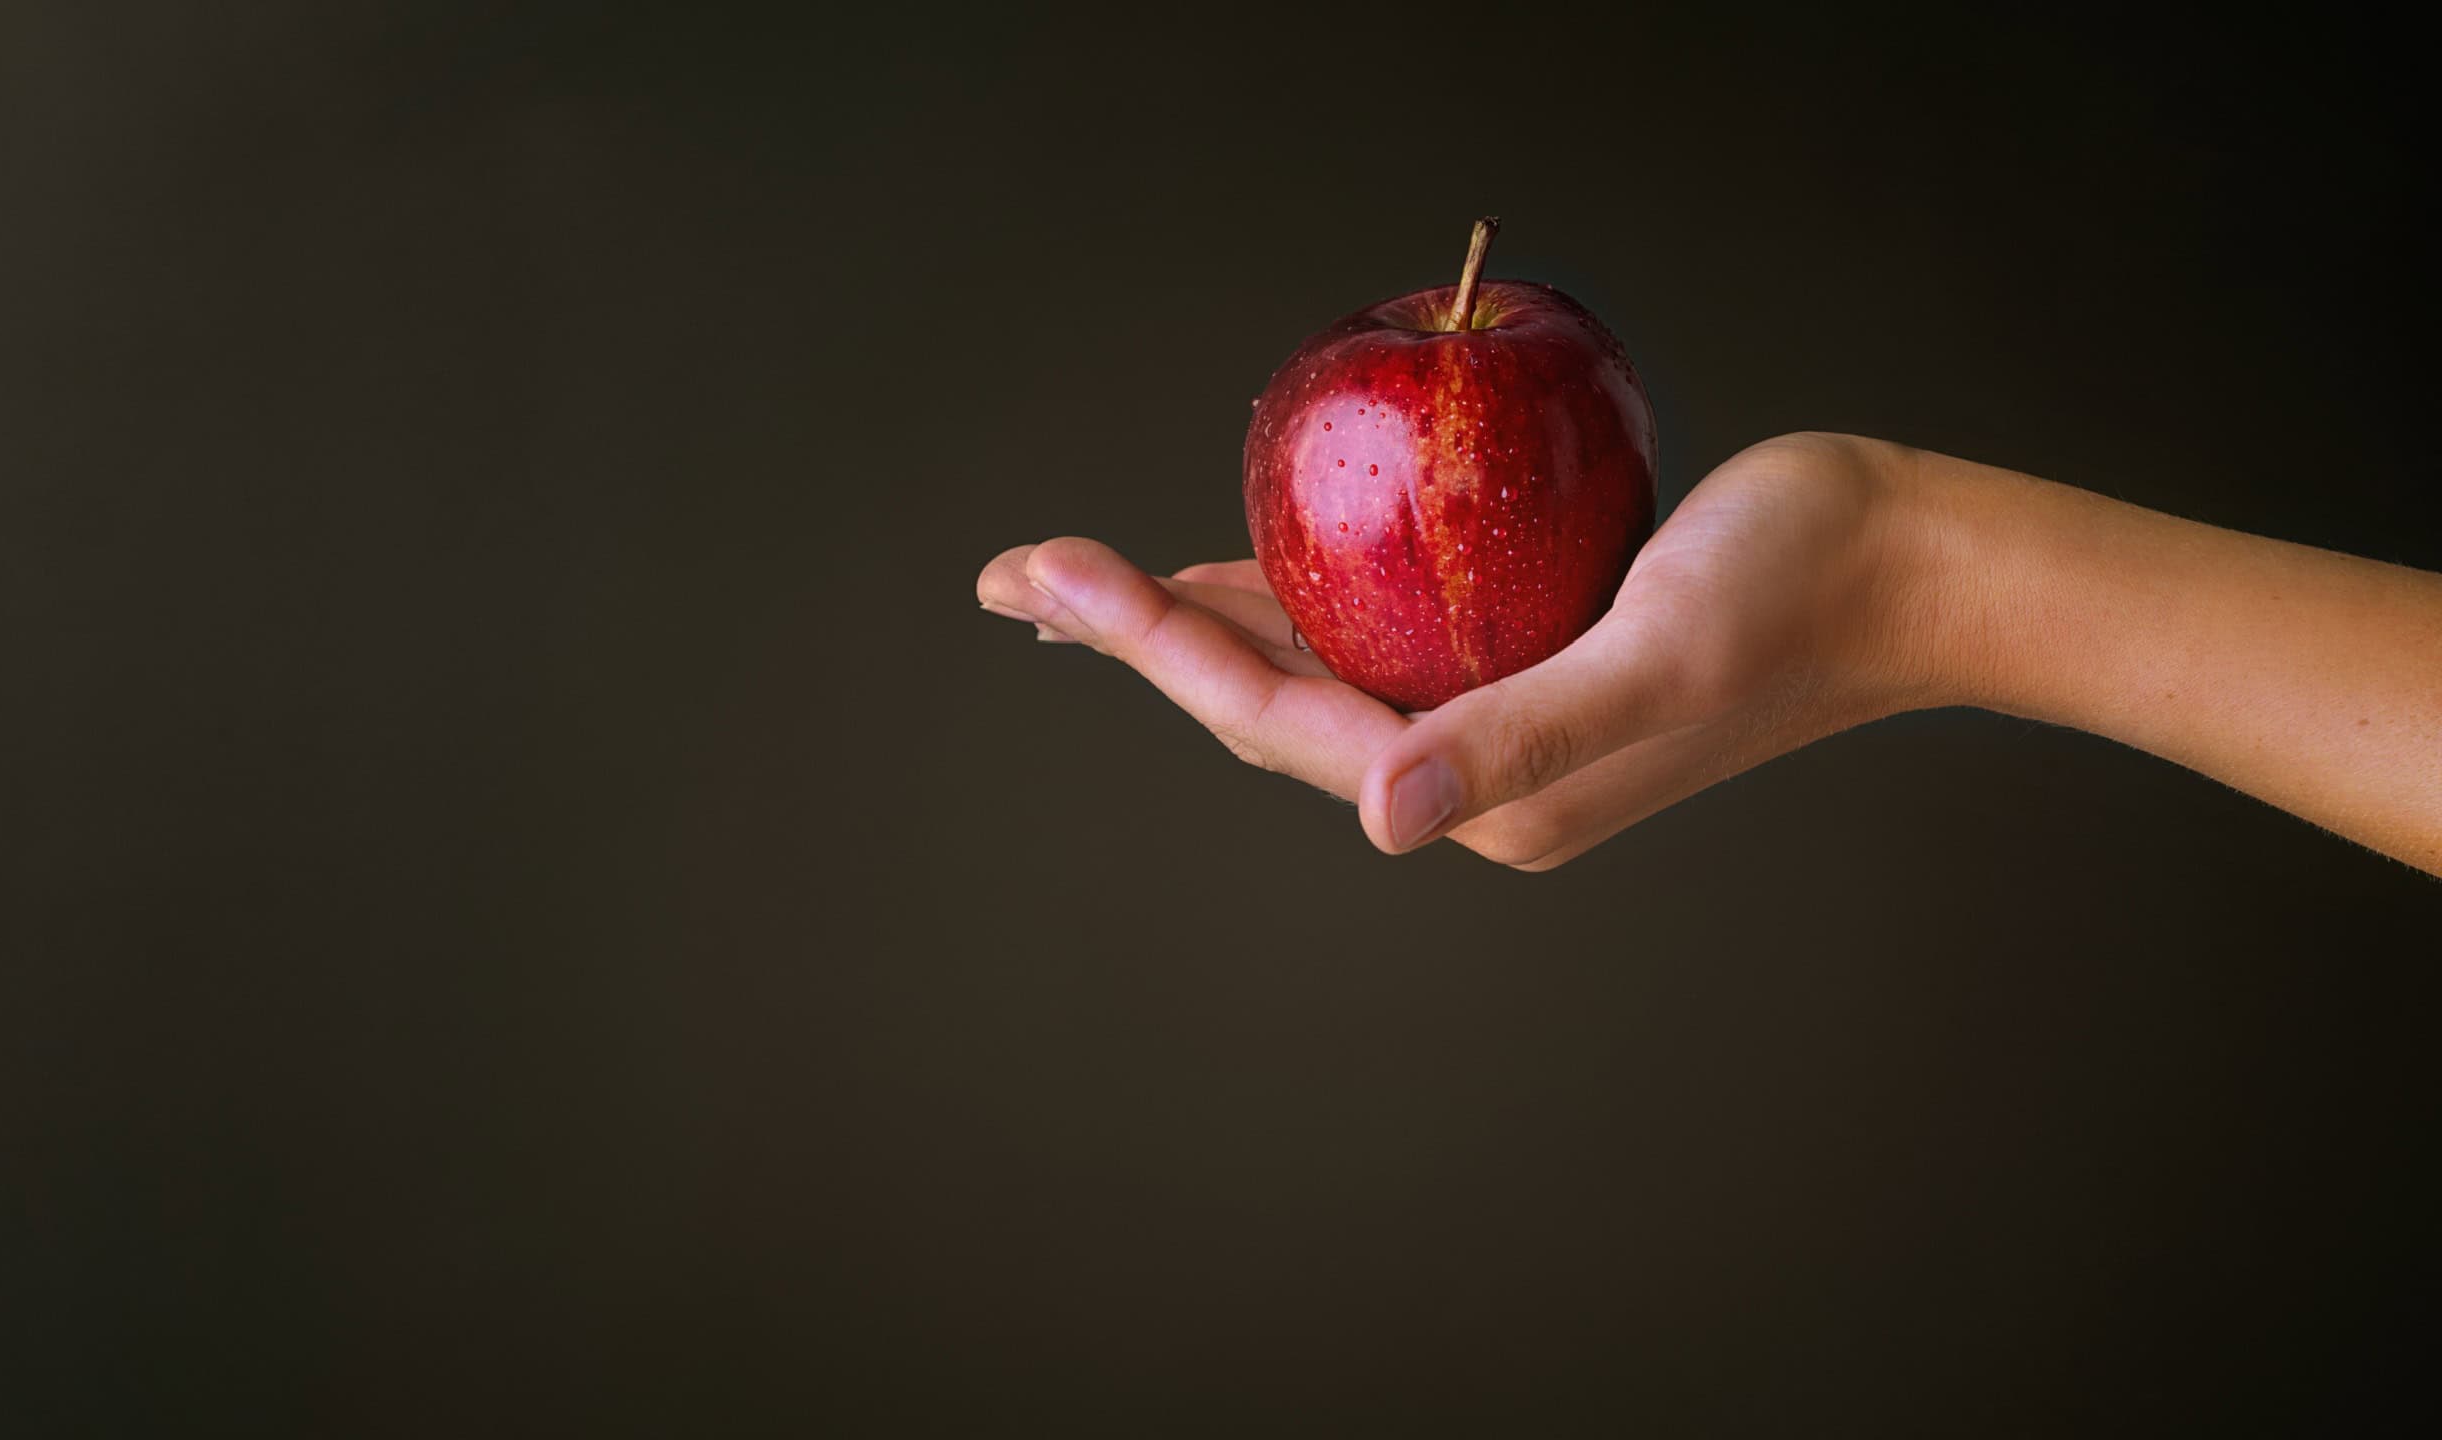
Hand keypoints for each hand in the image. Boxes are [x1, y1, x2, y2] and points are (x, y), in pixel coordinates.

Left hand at [978, 433, 1932, 868]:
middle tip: (1016, 577)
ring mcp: (1488, 720)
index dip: (1155, 645)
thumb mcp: (1660, 649)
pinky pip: (1364, 636)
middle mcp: (1471, 772)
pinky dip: (1280, 598)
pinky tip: (1220, 569)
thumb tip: (1384, 818)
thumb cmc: (1797, 586)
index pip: (1281, 719)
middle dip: (1132, 639)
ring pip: (1301, 669)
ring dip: (1185, 624)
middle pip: (1263, 703)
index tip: (1053, 572)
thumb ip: (1524, 733)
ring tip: (1073, 584)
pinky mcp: (1512, 662)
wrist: (1907, 570)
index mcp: (1490, 792)